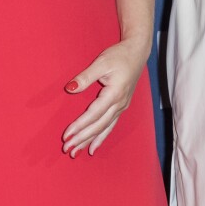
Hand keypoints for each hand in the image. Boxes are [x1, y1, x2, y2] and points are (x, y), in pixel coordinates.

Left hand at [62, 38, 147, 157]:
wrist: (137, 52)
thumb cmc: (119, 56)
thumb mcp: (101, 62)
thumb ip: (85, 77)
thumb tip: (70, 89)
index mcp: (114, 93)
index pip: (93, 114)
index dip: (80, 125)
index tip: (67, 135)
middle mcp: (119, 104)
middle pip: (99, 125)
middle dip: (82, 138)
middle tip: (67, 149)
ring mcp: (122, 106)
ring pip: (104, 128)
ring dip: (90, 141)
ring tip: (77, 153)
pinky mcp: (122, 106)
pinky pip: (110, 126)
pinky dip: (101, 137)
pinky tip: (93, 147)